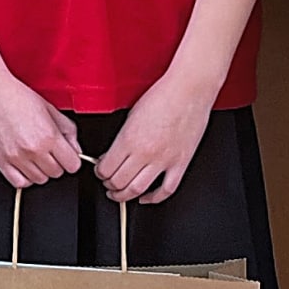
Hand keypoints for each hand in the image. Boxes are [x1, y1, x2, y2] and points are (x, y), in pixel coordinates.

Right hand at [0, 69, 82, 191]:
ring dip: (40, 170)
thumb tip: (75, 148)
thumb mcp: (50, 108)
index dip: (71, 159)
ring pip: (39, 180)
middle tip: (49, 151)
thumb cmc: (16, 96)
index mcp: (49, 136)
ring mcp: (16, 158)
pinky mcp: (0, 161)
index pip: (72, 165)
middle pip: (57, 173)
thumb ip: (68, 130)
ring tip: (35, 155)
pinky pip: (19, 182)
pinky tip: (24, 164)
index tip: (67, 155)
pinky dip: (24, 177)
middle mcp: (33, 150)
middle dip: (56, 163)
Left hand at [94, 72, 214, 204]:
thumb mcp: (131, 114)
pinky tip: (146, 197)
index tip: (100, 170)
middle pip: (119, 182)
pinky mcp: (180, 162)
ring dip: (125, 195)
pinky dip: (154, 198)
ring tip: (121, 193)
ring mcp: (164, 160)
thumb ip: (122, 137)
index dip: (99, 172)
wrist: (189, 90)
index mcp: (129, 139)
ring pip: (138, 190)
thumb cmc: (163, 95)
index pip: (106, 168)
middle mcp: (145, 152)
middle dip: (109, 185)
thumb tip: (113, 152)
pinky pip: (166, 189)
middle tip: (107, 182)